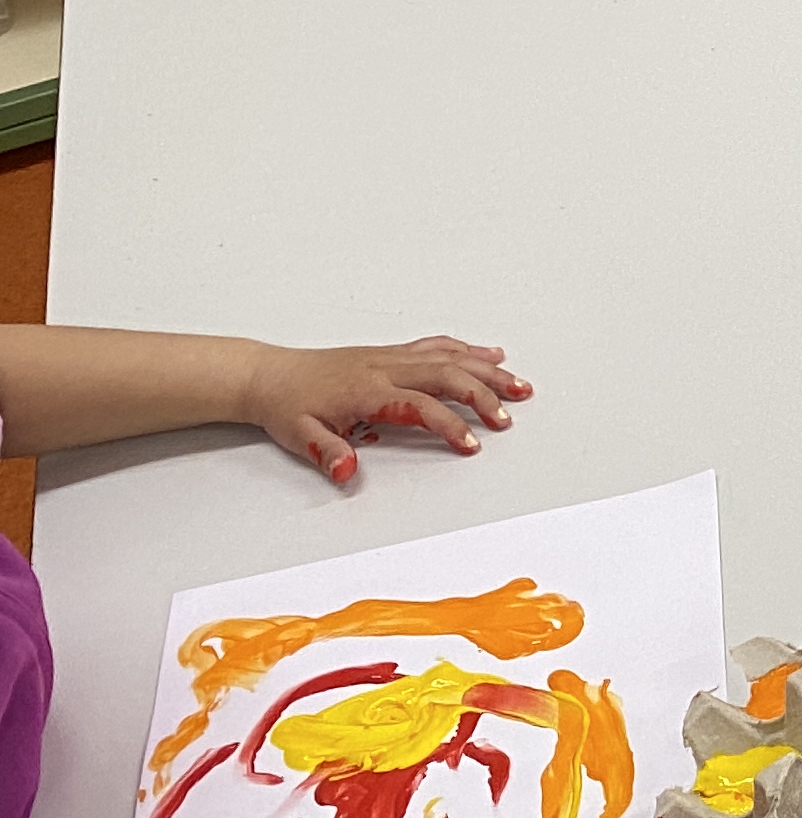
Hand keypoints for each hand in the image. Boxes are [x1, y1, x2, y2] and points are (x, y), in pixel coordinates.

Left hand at [241, 338, 527, 483]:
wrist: (267, 375)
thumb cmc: (286, 405)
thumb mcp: (300, 435)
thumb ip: (328, 452)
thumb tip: (345, 470)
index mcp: (366, 390)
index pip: (419, 405)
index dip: (449, 425)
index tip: (471, 444)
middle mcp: (384, 368)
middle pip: (446, 375)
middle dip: (483, 394)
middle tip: (508, 415)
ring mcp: (390, 357)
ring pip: (449, 358)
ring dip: (486, 371)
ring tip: (518, 384)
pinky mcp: (390, 353)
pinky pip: (436, 346)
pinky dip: (466, 350)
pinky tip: (487, 355)